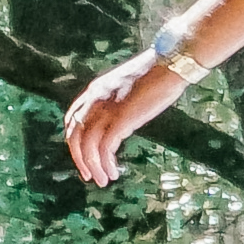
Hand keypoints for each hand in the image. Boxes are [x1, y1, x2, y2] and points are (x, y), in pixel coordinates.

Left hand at [65, 47, 183, 187]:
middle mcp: (95, 98)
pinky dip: (106, 164)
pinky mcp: (121, 119)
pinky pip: (104, 149)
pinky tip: (114, 173)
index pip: (72, 119)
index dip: (74, 141)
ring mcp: (107, 108)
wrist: (171, 63)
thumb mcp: (129, 85)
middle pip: (74, 135)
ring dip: (93, 167)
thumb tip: (122, 116)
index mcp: (95, 89)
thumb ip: (119, 99)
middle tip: (88, 175)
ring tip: (104, 180)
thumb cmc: (158, 73)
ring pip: (87, 146)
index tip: (83, 155)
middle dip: (79, 159)